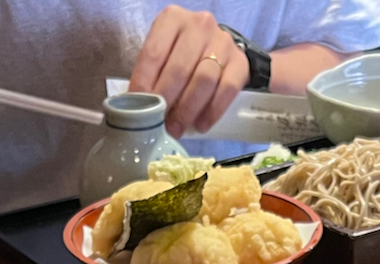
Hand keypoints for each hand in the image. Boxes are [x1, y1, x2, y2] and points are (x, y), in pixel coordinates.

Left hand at [129, 6, 248, 138]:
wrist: (214, 47)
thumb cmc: (179, 53)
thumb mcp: (160, 53)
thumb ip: (150, 73)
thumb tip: (139, 107)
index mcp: (172, 19)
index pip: (154, 53)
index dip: (144, 83)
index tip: (139, 107)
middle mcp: (200, 25)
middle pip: (180, 68)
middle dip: (167, 101)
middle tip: (159, 124)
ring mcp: (222, 42)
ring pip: (204, 80)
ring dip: (188, 110)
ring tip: (177, 128)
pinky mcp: (240, 61)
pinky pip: (227, 89)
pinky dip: (212, 111)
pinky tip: (201, 124)